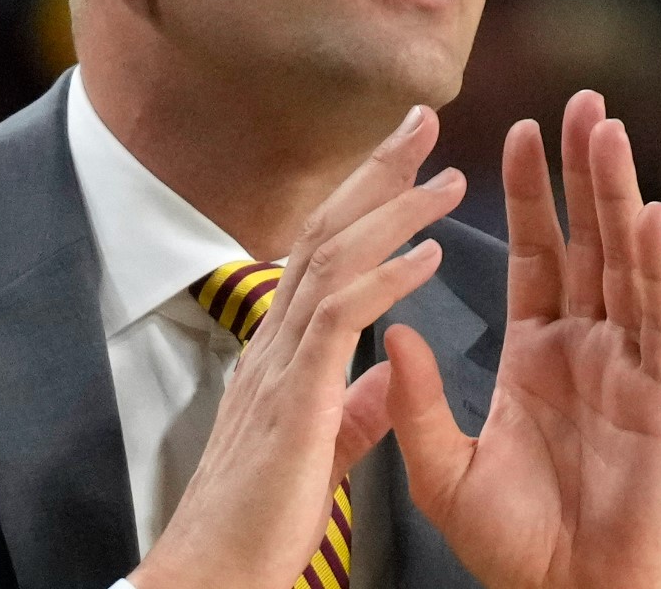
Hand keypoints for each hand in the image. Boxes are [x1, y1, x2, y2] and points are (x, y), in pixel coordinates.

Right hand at [129, 106, 466, 588]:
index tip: (407, 160)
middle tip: (423, 117)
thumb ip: (356, 406)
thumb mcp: (321, 452)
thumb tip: (387, 371)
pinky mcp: (294, 395)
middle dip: (377, 171)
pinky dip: (388, 277)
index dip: (364, 200)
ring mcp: (279, 363)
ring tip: (448, 172)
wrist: (212, 575)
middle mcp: (275, 343)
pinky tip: (431, 253)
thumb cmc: (258, 526)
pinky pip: (343, 316)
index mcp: (282, 354)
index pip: (323, 253)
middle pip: (326, 231)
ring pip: (334, 257)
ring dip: (395, 208)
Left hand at [385, 91, 660, 588]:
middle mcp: (586, 347)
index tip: (516, 131)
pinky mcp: (659, 394)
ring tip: (608, 127)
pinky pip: (658, 318)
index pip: (534, 254)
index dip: (528, 195)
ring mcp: (627, 364)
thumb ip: (415, 400)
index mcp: (536, 356)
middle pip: (587, 239)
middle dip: (582, 170)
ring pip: (624, 261)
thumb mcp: (445, 467)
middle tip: (580, 99)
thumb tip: (389, 327)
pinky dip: (655, 264)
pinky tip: (649, 211)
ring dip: (618, 194)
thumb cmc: (517, 545)